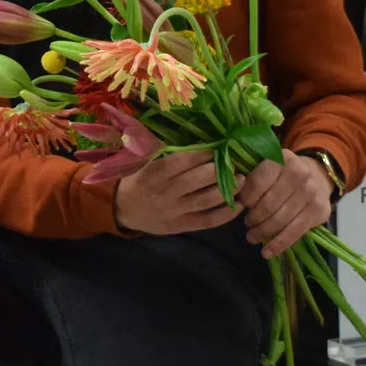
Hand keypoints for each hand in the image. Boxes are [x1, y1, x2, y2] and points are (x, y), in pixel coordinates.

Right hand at [114, 151, 234, 235]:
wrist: (122, 209)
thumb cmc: (137, 179)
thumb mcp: (144, 162)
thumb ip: (166, 152)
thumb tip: (199, 139)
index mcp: (153, 174)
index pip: (180, 162)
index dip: (201, 154)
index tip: (219, 147)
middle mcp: (164, 193)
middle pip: (195, 181)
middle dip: (217, 171)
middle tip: (235, 163)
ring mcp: (174, 212)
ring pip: (204, 201)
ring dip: (226, 191)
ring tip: (242, 181)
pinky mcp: (181, 227)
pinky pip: (207, 221)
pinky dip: (225, 215)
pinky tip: (239, 205)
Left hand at [238, 153, 332, 258]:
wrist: (317, 176)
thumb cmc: (284, 174)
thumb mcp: (268, 167)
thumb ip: (252, 179)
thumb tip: (234, 198)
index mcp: (282, 158)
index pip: (258, 182)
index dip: (246, 198)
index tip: (241, 206)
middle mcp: (299, 173)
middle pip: (269, 204)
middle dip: (254, 218)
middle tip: (247, 224)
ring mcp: (311, 192)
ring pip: (280, 220)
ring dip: (263, 232)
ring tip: (252, 237)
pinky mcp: (319, 210)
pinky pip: (295, 232)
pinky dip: (278, 244)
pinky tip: (266, 252)